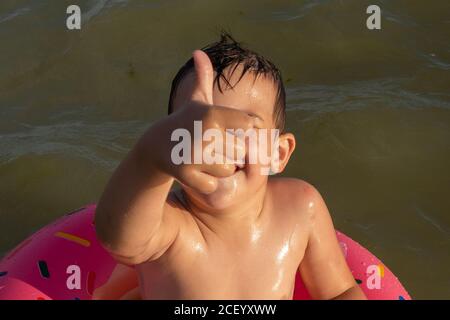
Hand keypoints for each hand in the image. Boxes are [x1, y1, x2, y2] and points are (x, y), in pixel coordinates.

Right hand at [144, 50, 255, 193]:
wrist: (155, 145)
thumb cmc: (185, 121)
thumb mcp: (196, 100)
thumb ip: (204, 78)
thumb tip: (198, 52)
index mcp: (214, 113)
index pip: (252, 125)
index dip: (246, 130)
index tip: (234, 130)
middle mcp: (206, 132)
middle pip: (240, 152)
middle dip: (230, 153)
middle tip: (212, 147)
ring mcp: (194, 154)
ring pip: (228, 170)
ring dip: (218, 169)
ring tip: (203, 159)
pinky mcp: (185, 174)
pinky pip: (211, 185)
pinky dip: (205, 182)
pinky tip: (194, 171)